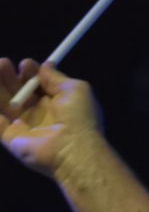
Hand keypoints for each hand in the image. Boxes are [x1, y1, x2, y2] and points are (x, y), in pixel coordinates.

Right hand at [0, 59, 103, 176]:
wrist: (72, 148)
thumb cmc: (78, 116)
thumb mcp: (75, 89)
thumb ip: (57, 77)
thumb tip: (46, 64)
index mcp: (56, 103)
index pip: (38, 86)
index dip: (30, 74)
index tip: (25, 64)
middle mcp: (39, 114)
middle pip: (19, 92)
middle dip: (10, 77)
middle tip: (3, 63)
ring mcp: (23, 126)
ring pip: (5, 103)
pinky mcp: (10, 137)